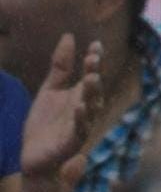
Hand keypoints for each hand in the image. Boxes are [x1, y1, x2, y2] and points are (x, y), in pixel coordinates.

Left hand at [20, 34, 103, 191]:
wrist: (34, 156)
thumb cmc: (45, 123)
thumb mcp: (50, 90)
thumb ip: (61, 66)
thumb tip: (69, 36)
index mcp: (80, 93)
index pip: (92, 73)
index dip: (95, 59)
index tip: (96, 44)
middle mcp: (85, 107)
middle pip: (94, 89)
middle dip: (95, 74)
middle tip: (93, 59)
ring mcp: (81, 124)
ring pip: (92, 107)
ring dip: (92, 93)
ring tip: (91, 78)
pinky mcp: (73, 141)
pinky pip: (81, 129)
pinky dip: (81, 119)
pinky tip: (80, 107)